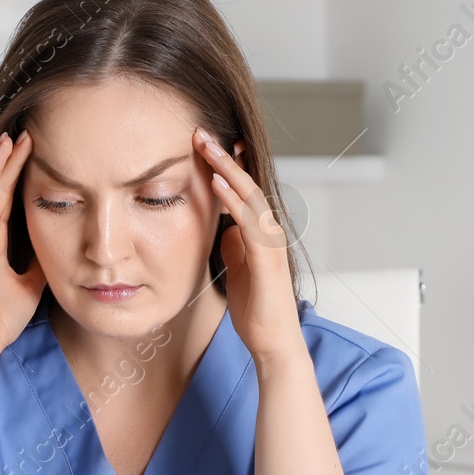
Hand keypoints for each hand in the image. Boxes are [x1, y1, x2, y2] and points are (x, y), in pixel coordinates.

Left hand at [194, 127, 304, 367]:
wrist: (273, 343)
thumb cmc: (257, 308)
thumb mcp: (238, 268)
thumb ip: (234, 246)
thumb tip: (223, 227)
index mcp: (259, 233)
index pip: (243, 190)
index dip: (226, 165)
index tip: (203, 142)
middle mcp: (268, 232)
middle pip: (247, 183)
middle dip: (223, 156)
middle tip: (200, 131)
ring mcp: (271, 243)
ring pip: (251, 195)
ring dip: (228, 169)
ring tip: (206, 146)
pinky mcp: (268, 259)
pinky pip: (249, 222)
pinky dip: (233, 201)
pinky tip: (217, 184)